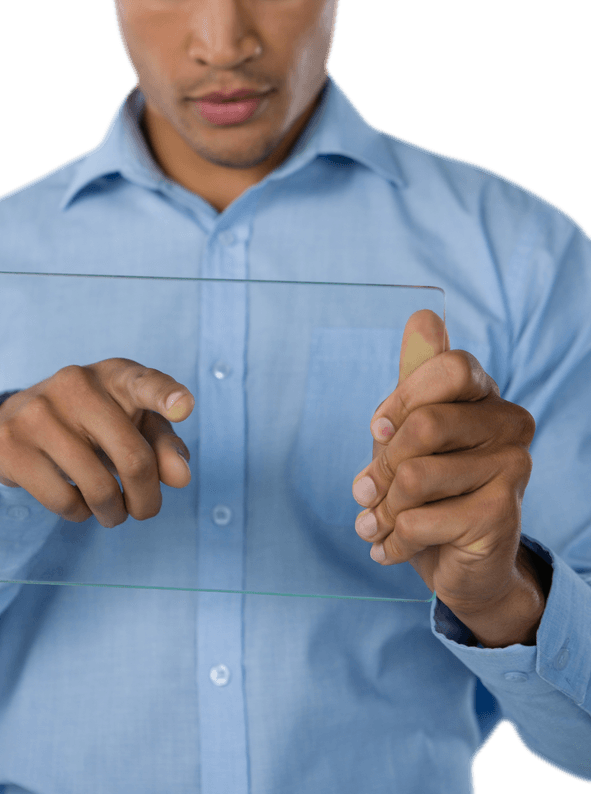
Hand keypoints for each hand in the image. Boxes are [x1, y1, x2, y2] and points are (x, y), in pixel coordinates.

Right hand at [0, 360, 193, 526]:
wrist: (19, 417)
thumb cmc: (94, 422)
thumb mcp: (134, 424)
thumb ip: (163, 446)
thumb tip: (180, 477)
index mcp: (115, 374)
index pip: (144, 383)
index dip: (166, 396)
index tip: (185, 407)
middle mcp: (76, 383)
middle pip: (133, 458)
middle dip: (147, 499)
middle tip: (145, 511)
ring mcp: (38, 411)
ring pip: (98, 487)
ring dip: (114, 513)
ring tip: (112, 511)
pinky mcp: (10, 443)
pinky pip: (63, 500)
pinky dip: (79, 513)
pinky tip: (78, 502)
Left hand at [352, 310, 540, 636]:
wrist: (459, 565)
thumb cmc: (427, 489)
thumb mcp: (408, 431)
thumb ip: (415, 377)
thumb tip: (423, 317)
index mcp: (485, 394)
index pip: (448, 366)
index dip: (402, 398)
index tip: (379, 427)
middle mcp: (509, 423)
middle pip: (425, 423)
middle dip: (381, 464)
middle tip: (369, 489)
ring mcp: (513, 468)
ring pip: (413, 477)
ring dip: (382, 509)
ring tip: (379, 522)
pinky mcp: (502, 515)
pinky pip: (419, 520)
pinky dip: (393, 540)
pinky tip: (392, 548)